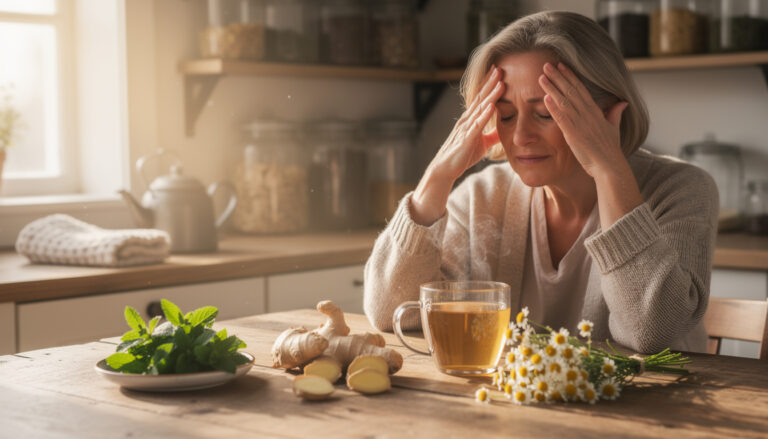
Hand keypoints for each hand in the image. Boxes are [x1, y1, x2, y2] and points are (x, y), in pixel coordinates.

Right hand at [410, 65, 504, 224]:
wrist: (445, 169)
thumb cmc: (462, 156)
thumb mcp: (482, 143)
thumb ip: (493, 135)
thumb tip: (505, 129)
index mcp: (471, 119)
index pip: (481, 98)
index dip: (490, 85)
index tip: (499, 71)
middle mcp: (467, 120)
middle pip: (480, 98)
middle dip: (491, 83)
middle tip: (500, 67)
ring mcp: (466, 128)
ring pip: (480, 108)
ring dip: (490, 95)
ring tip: (500, 82)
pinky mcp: (466, 139)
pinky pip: (477, 125)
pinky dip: (485, 115)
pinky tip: (492, 106)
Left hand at [540, 62, 642, 228]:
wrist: (609, 167)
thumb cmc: (610, 150)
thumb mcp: (614, 129)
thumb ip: (615, 114)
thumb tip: (622, 103)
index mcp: (596, 111)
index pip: (581, 89)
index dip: (570, 76)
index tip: (561, 65)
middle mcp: (588, 114)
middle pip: (571, 90)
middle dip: (558, 76)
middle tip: (547, 64)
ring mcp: (581, 124)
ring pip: (565, 101)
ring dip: (552, 88)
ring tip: (542, 76)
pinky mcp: (573, 135)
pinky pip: (562, 118)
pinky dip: (554, 107)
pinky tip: (545, 97)